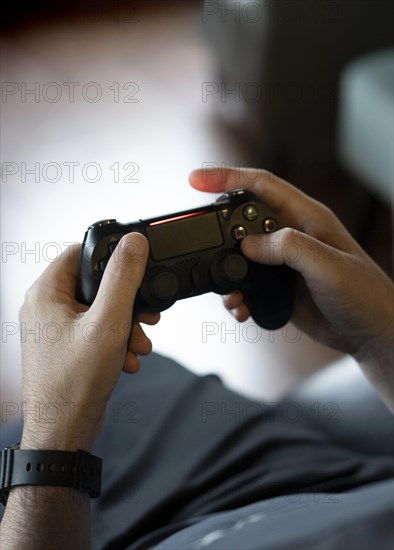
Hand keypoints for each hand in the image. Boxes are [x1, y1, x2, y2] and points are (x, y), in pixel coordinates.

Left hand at [20, 233, 159, 450]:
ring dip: (125, 326)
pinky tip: (128, 360)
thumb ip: (123, 279)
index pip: (78, 253)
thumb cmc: (75, 382)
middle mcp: (46, 308)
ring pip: (99, 311)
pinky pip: (95, 332)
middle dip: (126, 303)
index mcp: (46, 293)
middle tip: (145, 314)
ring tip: (138, 344)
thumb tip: (134, 243)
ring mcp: (55, 329)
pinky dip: (115, 342)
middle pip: (94, 285)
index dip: (110, 258)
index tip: (134, 268)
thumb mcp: (109, 322)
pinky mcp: (66, 347)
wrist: (64, 431)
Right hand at [189, 166, 392, 408]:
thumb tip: (248, 244)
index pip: (261, 186)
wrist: (369, 332)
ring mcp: (282, 263)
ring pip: (239, 256)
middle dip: (219, 230)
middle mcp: (290, 236)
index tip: (197, 180)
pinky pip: (246, 284)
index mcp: (306, 218)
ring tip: (229, 290)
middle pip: (242, 219)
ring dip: (226, 272)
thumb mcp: (328, 265)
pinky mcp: (276, 287)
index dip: (227, 178)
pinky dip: (236, 295)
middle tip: (205, 244)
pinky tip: (241, 307)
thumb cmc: (363, 293)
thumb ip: (289, 247)